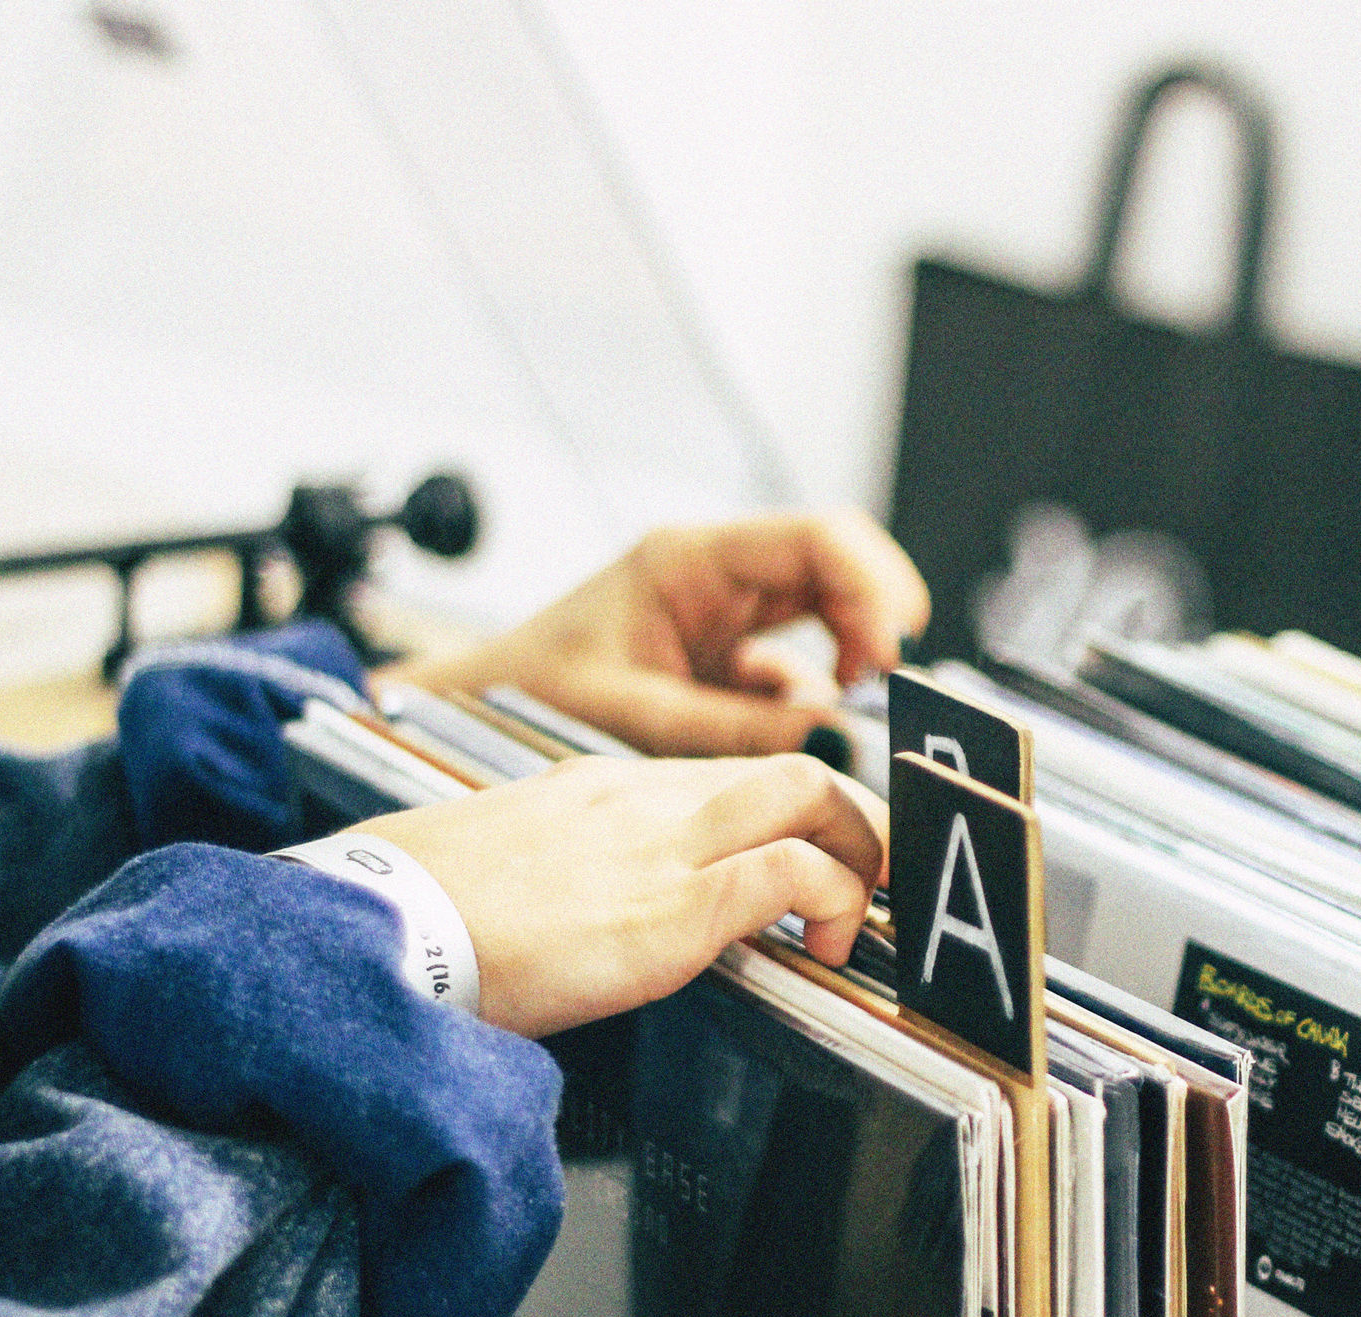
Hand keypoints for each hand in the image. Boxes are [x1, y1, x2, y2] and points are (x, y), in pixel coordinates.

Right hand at [361, 753, 884, 1038]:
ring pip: (810, 794)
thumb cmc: (413, 914)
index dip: (784, 815)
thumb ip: (560, 873)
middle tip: (863, 880)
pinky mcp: (674, 905)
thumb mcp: (501, 870)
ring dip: (856, 855)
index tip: (804, 856)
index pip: (723, 775)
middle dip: (851, 821)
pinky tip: (820, 946)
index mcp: (597, 787)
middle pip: (789, 767)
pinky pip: (789, 874)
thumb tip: (577, 912)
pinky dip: (829, 902)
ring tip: (853, 916)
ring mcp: (662, 844)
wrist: (375, 930)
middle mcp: (640, 797)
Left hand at [384, 510, 929, 756]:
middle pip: (836, 563)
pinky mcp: (722, 658)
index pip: (816, 539)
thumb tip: (830, 734)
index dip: (872, 584)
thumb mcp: (635, 714)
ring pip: (825, 610)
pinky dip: (814, 697)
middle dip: (877, 615)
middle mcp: (714, 575)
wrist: (470, 713)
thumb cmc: (530, 696)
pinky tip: (798, 732)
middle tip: (889, 681)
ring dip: (851, 656)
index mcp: (688, 562)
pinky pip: (796, 663)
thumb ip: (733, 727)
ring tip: (848, 711)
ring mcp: (722, 612)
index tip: (891, 650)